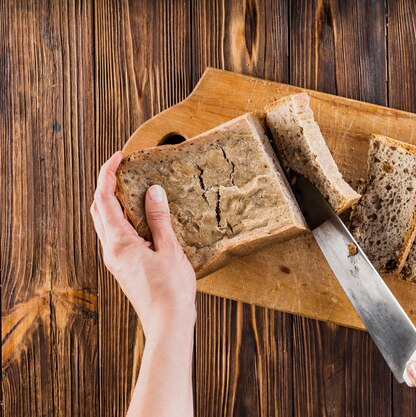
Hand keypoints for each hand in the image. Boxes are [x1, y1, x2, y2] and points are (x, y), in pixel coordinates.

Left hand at [90, 151, 196, 338]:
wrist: (167, 322)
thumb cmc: (171, 289)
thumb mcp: (170, 249)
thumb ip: (159, 218)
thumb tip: (153, 191)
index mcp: (119, 242)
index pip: (105, 199)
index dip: (108, 174)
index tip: (118, 157)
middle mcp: (111, 250)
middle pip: (98, 209)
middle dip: (106, 184)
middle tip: (123, 169)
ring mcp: (115, 260)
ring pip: (104, 222)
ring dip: (112, 201)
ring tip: (132, 188)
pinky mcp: (122, 267)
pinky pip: (114, 235)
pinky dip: (120, 218)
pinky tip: (139, 217)